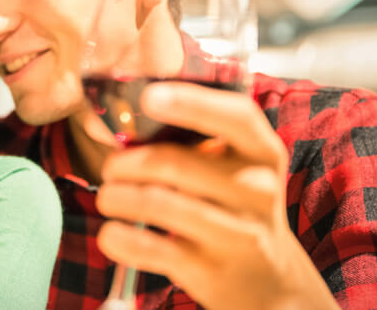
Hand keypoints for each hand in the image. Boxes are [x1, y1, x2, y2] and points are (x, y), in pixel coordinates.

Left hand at [94, 82, 337, 309]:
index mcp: (262, 152)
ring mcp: (238, 234)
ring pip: (158, 203)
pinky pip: (151, 249)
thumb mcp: (233, 167)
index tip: (148, 96)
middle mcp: (258, 190)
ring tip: (108, 197)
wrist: (268, 279)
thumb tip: (115, 119)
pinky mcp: (212, 272)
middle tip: (110, 167)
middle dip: (127, 162)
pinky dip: (119, 237)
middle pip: (176, 164)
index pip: (237, 117)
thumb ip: (191, 141)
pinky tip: (111, 233)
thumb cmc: (234, 205)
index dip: (191, 102)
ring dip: (117, 197)